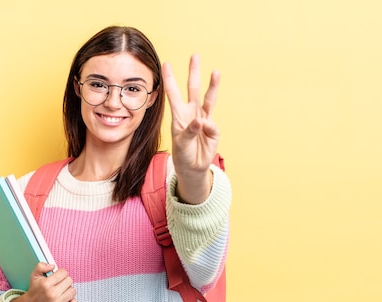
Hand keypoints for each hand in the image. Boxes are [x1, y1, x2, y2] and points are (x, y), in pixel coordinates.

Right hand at [8, 262, 77, 301]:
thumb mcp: (34, 275)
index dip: (61, 272)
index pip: (63, 273)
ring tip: (62, 291)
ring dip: (68, 290)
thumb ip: (41, 266)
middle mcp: (51, 294)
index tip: (58, 275)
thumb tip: (52, 266)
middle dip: (65, 280)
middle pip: (69, 281)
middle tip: (60, 283)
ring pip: (72, 292)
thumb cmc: (35, 290)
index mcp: (46, 284)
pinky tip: (68, 299)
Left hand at [162, 55, 219, 202]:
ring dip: (213, 85)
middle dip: (194, 72)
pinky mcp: (213, 129)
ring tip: (215, 72)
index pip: (173, 93)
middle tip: (195, 55)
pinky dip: (208, 129)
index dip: (169, 79)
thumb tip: (202, 121)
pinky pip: (211, 125)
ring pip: (209, 98)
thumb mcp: (180, 143)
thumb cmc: (182, 152)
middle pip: (193, 88)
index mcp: (178, 114)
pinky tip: (204, 134)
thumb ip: (189, 131)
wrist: (192, 166)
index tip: (166, 64)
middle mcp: (191, 112)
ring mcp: (204, 119)